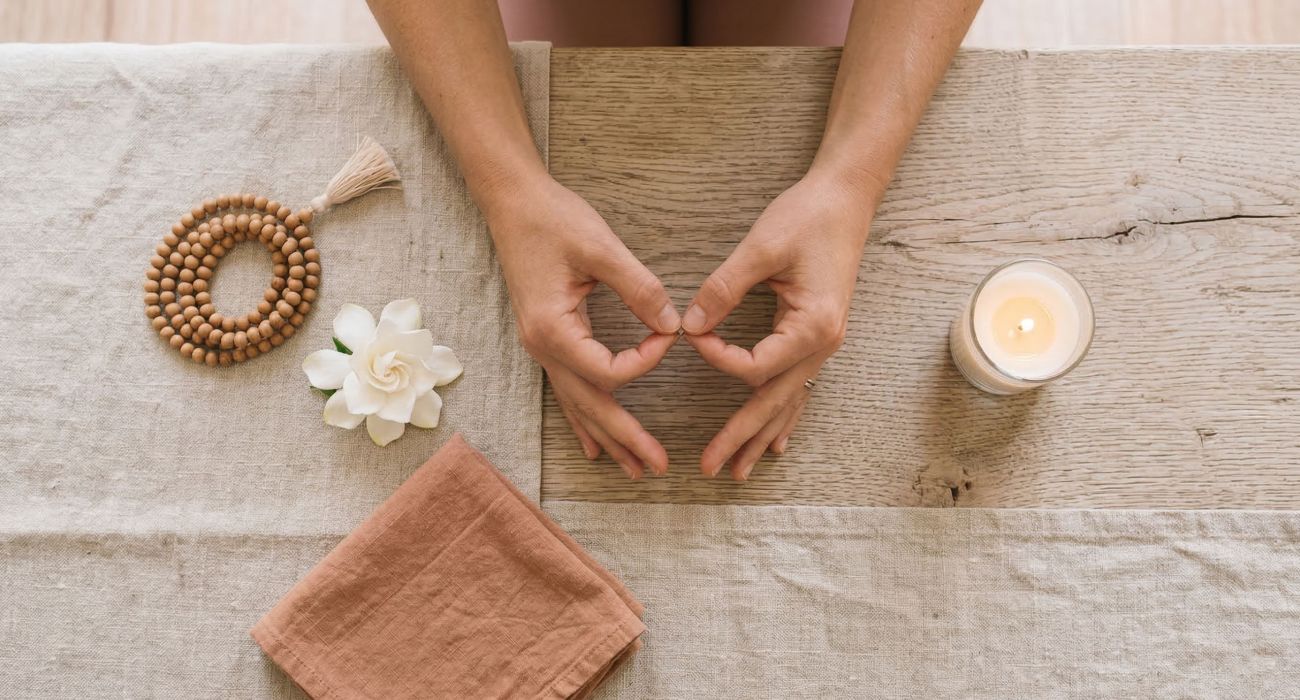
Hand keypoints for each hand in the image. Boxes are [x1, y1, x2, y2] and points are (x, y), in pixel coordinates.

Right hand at [483, 174, 679, 478]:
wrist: (513, 202)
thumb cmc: (553, 219)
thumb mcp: (601, 248)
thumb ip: (639, 288)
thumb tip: (672, 324)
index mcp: (553, 329)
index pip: (608, 370)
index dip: (646, 361)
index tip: (671, 333)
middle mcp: (542, 347)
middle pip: (590, 405)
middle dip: (626, 436)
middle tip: (658, 467)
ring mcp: (540, 348)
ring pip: (578, 405)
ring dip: (608, 436)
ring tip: (632, 468)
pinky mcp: (546, 340)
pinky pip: (567, 389)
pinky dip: (585, 419)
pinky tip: (595, 444)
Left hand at [682, 169, 878, 479]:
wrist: (845, 199)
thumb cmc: (807, 217)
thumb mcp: (761, 248)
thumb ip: (724, 289)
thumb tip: (691, 325)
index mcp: (813, 326)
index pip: (756, 365)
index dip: (719, 358)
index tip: (692, 335)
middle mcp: (823, 344)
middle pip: (775, 402)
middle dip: (741, 435)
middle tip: (709, 467)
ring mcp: (823, 345)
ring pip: (787, 403)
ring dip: (760, 435)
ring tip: (737, 470)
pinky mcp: (815, 337)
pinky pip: (796, 387)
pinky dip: (781, 416)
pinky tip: (773, 444)